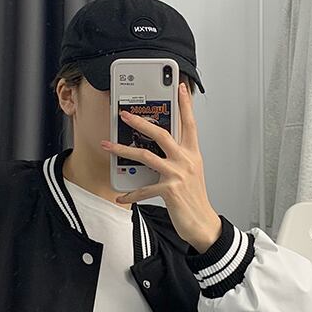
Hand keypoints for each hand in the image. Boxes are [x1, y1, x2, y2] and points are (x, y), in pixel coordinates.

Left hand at [100, 82, 221, 252]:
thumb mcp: (190, 173)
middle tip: (124, 115)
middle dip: (140, 122)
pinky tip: (120, 197)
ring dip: (123, 150)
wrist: (202, 223)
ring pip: (146, 156)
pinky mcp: (170, 190)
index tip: (180, 88)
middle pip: (161, 134)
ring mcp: (178, 174)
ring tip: (108, 147)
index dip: (185, 105)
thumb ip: (177, 158)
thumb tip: (157, 150)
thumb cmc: (194, 199)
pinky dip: (130, 194)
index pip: (190, 124)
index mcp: (192, 154)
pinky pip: (144, 189)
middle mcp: (186, 160)